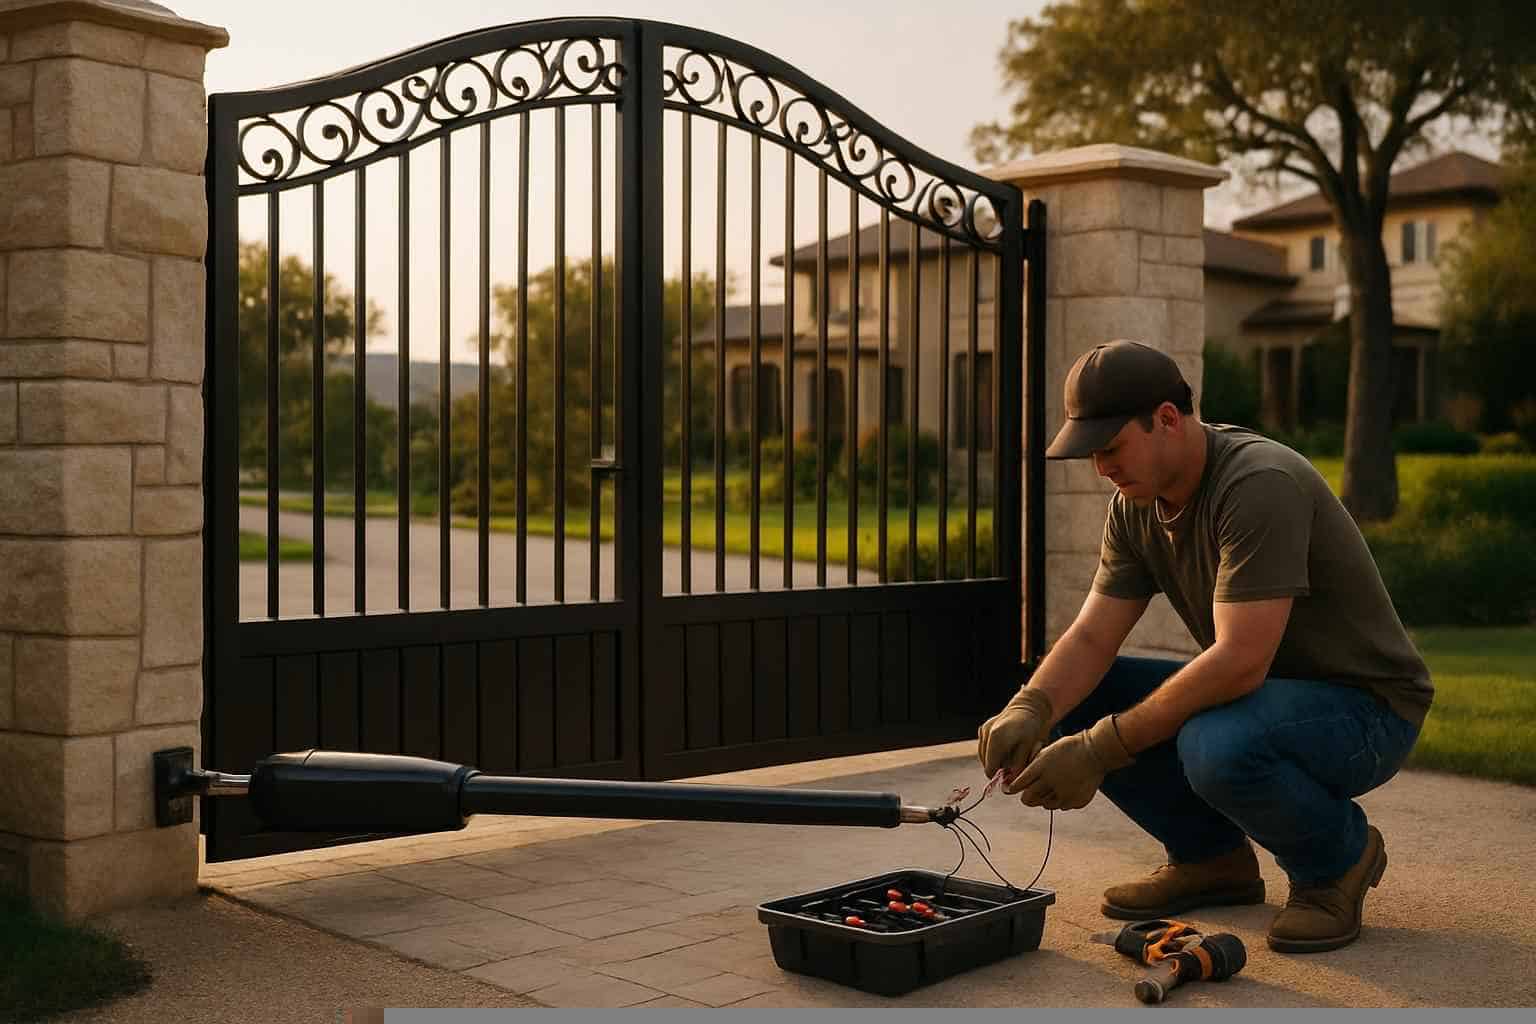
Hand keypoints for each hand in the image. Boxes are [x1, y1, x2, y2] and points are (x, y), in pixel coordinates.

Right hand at [977, 687, 1054, 787]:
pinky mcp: (983, 729)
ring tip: (1011, 755)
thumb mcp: (1029, 750)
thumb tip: (1008, 786)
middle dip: (999, 767)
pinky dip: (993, 752)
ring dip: (996, 760)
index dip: (1000, 777)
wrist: (1029, 707)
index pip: (990, 769)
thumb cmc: (1032, 730)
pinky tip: (1006, 748)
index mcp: (997, 739)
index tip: (1012, 776)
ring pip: (984, 757)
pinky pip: (985, 748)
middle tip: (1015, 763)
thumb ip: (1018, 768)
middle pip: (987, 763)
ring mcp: (983, 730)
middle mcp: (987, 733)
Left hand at [1014, 715, 1133, 810]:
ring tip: (1051, 789)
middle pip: (1028, 799)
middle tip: (1029, 795)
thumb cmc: (1069, 748)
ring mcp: (1064, 793)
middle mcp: (1050, 782)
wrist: (1096, 752)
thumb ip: (1034, 767)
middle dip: (1027, 797)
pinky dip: (1061, 800)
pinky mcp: (1076, 801)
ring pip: (1045, 805)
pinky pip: (1062, 806)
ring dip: (1044, 799)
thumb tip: (1021, 781)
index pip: (1018, 785)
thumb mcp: (1047, 751)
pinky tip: (1066, 789)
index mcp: (1040, 767)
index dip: (1014, 788)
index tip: (1013, 789)